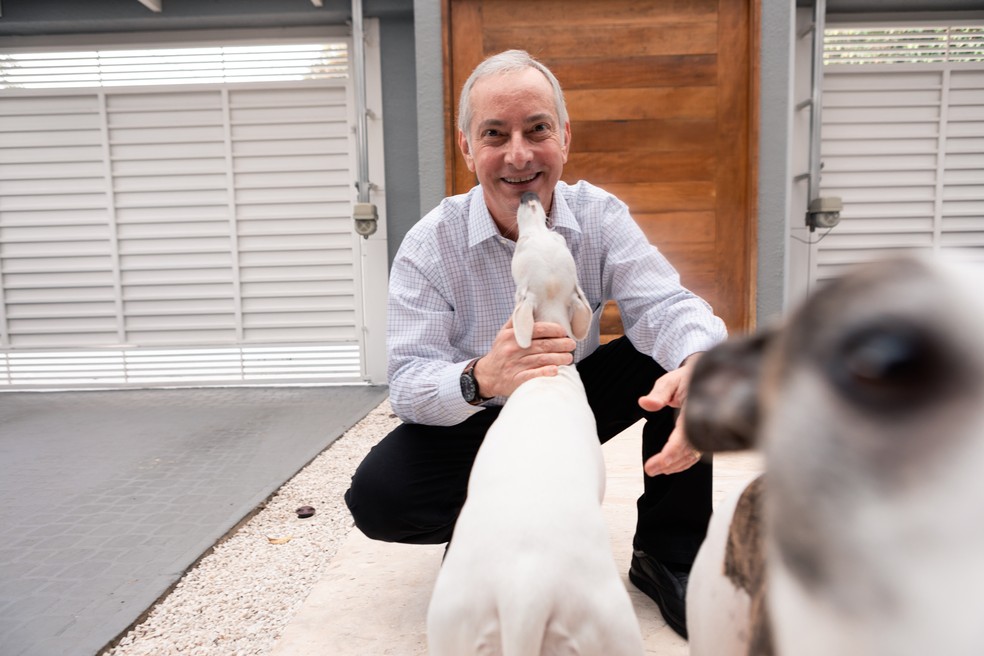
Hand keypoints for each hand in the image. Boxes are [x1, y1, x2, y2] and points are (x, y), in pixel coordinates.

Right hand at [473, 319, 575, 397]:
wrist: (487, 375)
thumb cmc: (500, 352)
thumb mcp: (503, 333)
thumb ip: (517, 321)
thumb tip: (530, 306)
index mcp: (511, 336)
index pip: (537, 329)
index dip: (553, 330)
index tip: (564, 332)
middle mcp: (513, 349)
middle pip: (543, 345)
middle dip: (561, 344)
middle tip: (572, 345)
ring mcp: (514, 365)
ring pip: (541, 360)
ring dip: (558, 358)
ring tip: (569, 358)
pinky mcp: (515, 380)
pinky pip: (532, 376)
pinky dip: (544, 373)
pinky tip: (555, 371)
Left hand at [640, 354, 703, 475]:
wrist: (705, 377)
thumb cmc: (686, 379)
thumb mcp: (670, 380)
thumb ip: (658, 393)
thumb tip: (645, 403)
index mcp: (695, 409)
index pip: (686, 435)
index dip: (674, 450)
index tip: (662, 461)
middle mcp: (702, 422)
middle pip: (689, 449)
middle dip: (670, 462)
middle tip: (650, 470)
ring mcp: (705, 430)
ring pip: (693, 454)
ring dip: (676, 465)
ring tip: (656, 470)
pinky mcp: (703, 434)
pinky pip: (696, 453)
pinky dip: (684, 462)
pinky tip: (671, 466)